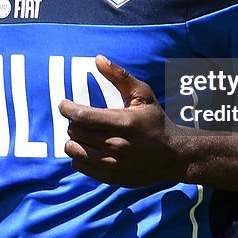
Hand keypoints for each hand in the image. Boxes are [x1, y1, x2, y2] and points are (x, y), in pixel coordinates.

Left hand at [58, 55, 187, 186]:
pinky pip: (80, 166)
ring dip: (73, 140)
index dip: (67, 108)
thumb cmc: (156, 121)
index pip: (83, 116)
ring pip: (74, 151)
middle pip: (75, 132)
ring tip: (82, 133)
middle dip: (72, 123)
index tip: (63, 104)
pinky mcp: (110, 178)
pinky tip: (89, 148)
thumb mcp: (143, 95)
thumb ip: (120, 76)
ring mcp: (112, 164)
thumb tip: (97, 59)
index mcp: (124, 123)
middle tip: (79, 118)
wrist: (173, 156)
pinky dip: (79, 156)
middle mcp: (116, 145)